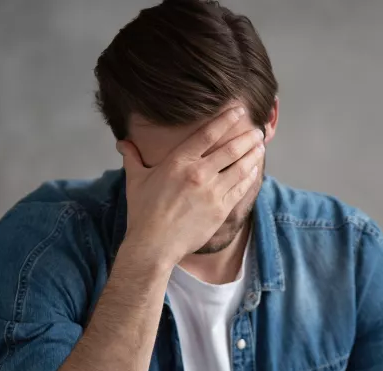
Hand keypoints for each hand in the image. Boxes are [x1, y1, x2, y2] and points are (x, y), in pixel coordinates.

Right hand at [118, 107, 264, 267]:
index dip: (226, 120)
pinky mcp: (220, 210)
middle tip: (258, 130)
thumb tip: (122, 143)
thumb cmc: (143, 213)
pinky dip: (249, 177)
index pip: (207, 134)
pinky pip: (240, 188)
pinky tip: (254, 170)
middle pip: (230, 149)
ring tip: (260, 145)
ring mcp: (212, 192)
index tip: (238, 111)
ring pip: (240, 167)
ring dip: (252, 154)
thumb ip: (132, 157)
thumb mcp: (135, 180)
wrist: (154, 245)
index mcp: (178, 162)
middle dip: (247, 137)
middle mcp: (198, 174)